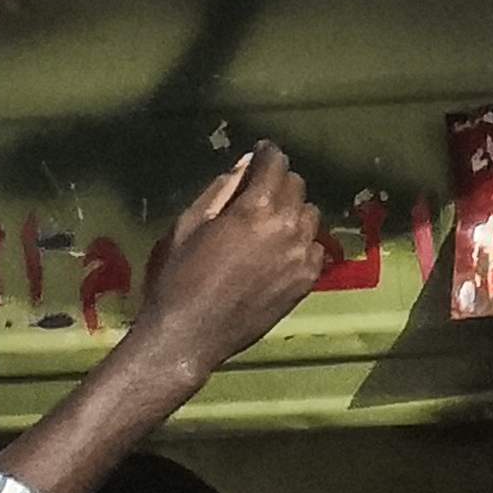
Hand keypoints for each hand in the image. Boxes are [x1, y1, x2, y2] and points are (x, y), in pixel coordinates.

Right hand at [137, 144, 329, 379]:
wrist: (187, 337)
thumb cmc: (178, 279)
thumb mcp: (189, 226)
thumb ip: (221, 189)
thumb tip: (247, 162)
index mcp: (256, 208)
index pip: (277, 163)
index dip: (268, 155)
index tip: (262, 154)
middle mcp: (288, 225)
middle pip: (297, 186)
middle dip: (278, 183)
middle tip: (258, 194)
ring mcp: (301, 254)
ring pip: (310, 215)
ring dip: (293, 213)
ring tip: (268, 226)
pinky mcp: (307, 280)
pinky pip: (314, 247)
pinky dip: (300, 243)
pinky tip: (278, 254)